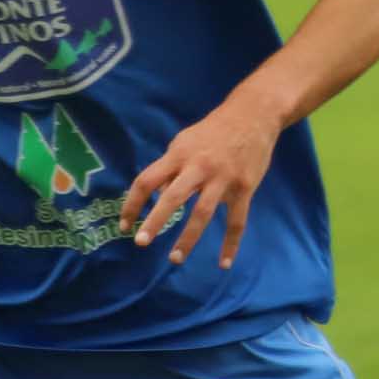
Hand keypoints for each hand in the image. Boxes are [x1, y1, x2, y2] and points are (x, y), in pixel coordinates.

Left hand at [119, 101, 277, 268]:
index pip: (147, 180)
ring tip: (175, 258)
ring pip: (202, 213)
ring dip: (188, 238)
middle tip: (141, 243)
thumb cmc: (213, 130)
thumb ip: (170, 168)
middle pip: (172, 197)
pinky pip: (237, 221)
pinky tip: (224, 263)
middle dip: (155, 221)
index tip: (124, 224)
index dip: (133, 203)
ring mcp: (223, 179)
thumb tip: (157, 194)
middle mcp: (199, 167)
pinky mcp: (245, 188)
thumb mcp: (184, 141)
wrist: (253, 115)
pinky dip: (231, 244)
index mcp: (179, 155)